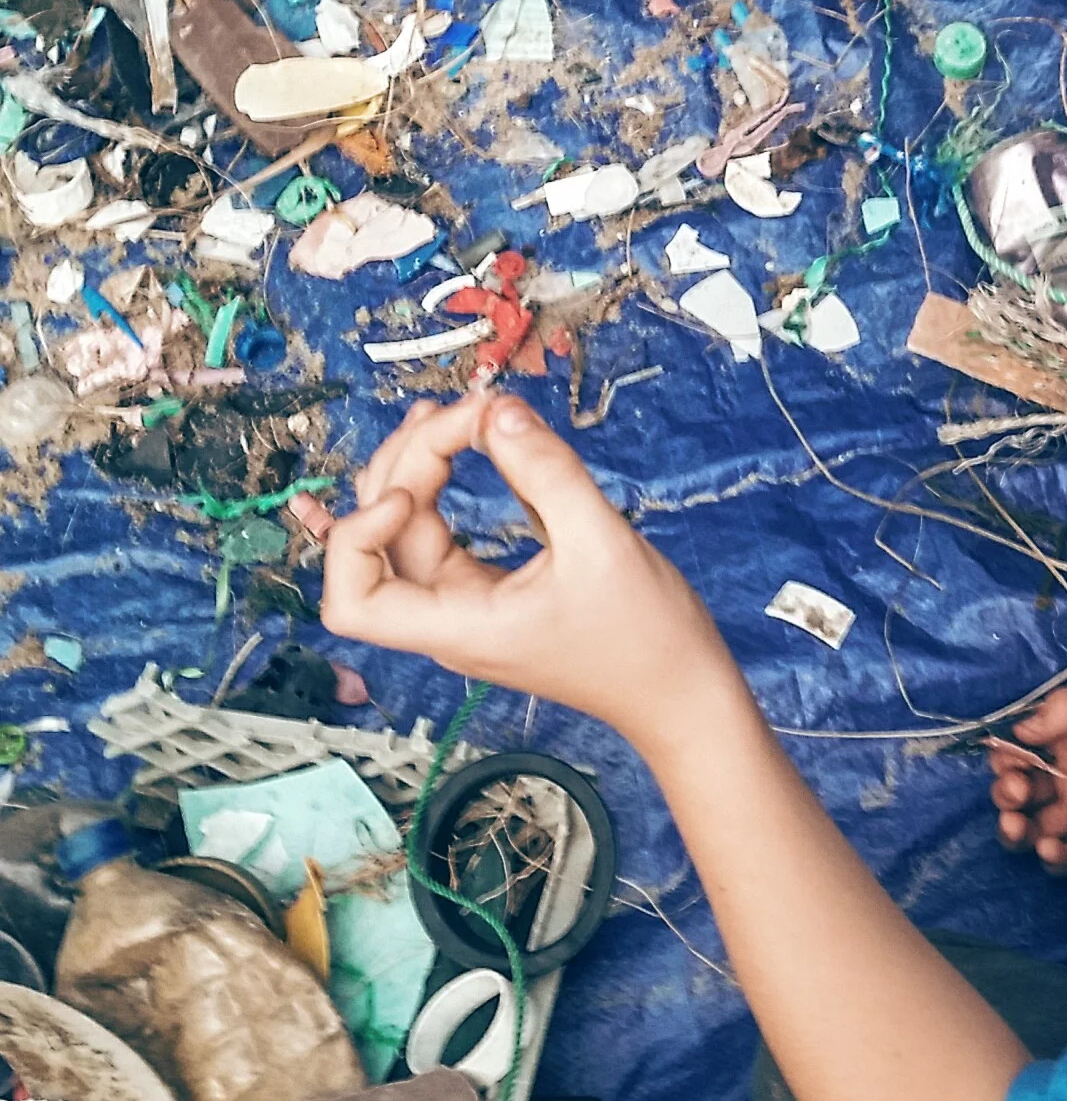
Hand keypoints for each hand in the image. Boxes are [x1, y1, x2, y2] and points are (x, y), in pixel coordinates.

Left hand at [303, 396, 739, 760]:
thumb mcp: (601, 542)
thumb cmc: (645, 636)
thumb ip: (547, 471)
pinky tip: (458, 448)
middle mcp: (449, 619)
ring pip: (405, 533)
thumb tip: (498, 411)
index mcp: (460, 626)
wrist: (681, 689)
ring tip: (451, 416)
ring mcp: (467, 606)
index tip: (415, 492)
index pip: (352, 602)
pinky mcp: (490, 592)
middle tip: (468, 413)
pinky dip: (443, 490)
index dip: (358, 537)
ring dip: (417, 471)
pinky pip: (441, 537)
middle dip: (408, 467)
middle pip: (379, 542)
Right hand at [989, 671, 1066, 873]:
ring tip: (1020, 830)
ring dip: (1017, 833)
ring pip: (1039, 828)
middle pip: (1021, 793)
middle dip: (1005, 797)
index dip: (1004, 760)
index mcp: (1066, 734)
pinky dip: (1056, 860)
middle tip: (1017, 794)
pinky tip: (1052, 851)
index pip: (1018, 752)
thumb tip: (1020, 732)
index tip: (1008, 763)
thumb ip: (1066, 709)